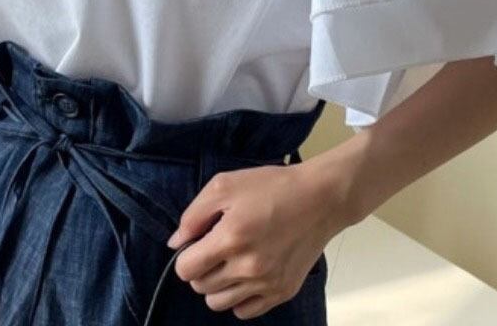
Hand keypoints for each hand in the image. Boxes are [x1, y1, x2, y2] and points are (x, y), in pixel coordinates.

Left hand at [165, 160, 348, 319]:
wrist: (320, 198)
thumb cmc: (272, 186)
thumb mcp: (226, 185)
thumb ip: (194, 215)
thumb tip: (176, 243)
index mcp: (231, 238)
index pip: (186, 269)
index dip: (187, 255)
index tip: (199, 242)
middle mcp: (247, 267)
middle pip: (201, 287)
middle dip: (202, 268)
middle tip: (218, 247)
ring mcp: (266, 283)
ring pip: (219, 304)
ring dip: (217, 285)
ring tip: (231, 261)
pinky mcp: (282, 292)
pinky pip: (244, 311)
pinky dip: (239, 297)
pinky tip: (246, 274)